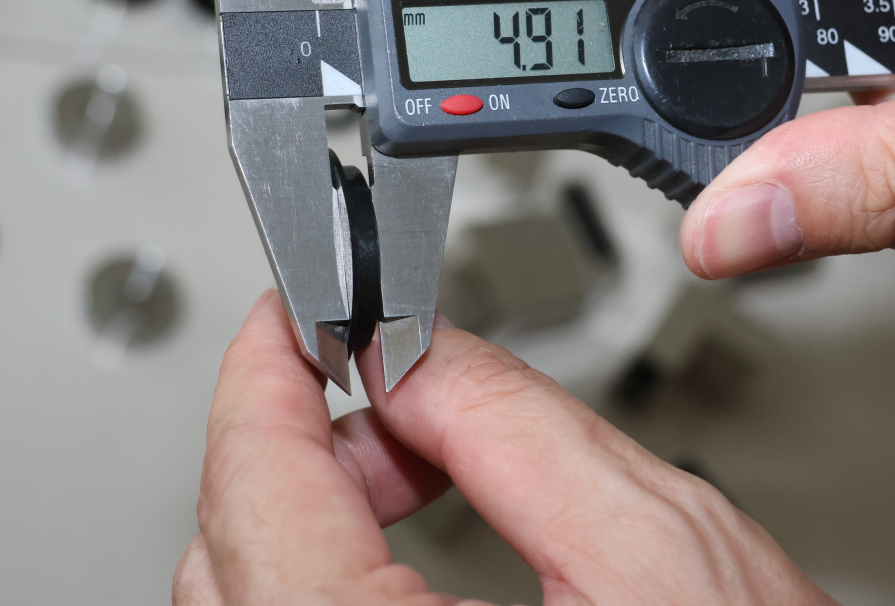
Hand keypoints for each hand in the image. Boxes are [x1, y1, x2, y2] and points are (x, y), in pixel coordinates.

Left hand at [173, 291, 833, 604]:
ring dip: (318, 512)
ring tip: (419, 463)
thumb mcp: (659, 547)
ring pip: (253, 603)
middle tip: (391, 381)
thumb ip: (515, 427)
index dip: (263, 379)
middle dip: (308, 442)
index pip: (253, 492)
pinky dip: (330, 579)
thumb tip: (417, 351)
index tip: (286, 318)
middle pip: (235, 551)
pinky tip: (401, 548)